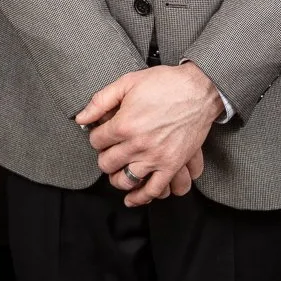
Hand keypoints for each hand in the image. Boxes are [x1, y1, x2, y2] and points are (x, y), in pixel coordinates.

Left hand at [77, 64, 223, 207]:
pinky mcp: (172, 165)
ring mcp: (155, 158)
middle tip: (109, 151)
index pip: (96, 141)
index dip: (96, 136)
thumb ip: (100, 101)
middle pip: (107, 163)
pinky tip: (132, 198)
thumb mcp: (128, 82)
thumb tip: (81, 117)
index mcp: (124, 125)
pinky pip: (153, 190)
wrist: (199, 90)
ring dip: (117, 178)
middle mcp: (137, 145)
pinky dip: (140, 198)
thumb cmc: (165, 84)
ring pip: (125, 180)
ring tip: (118, 171)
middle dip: (104, 157)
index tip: (103, 133)